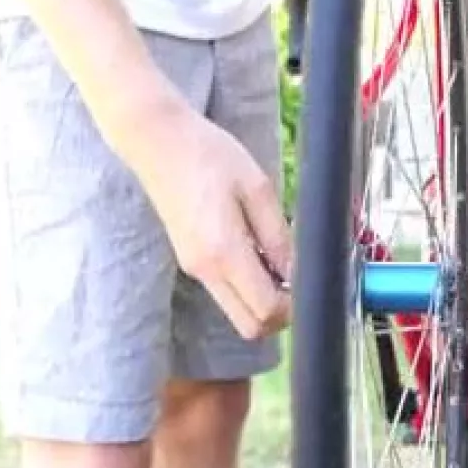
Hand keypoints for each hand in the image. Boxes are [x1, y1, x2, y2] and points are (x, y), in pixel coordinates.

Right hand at [137, 104, 292, 339]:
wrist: (157, 141)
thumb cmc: (208, 155)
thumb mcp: (257, 187)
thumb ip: (279, 235)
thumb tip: (298, 272)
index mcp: (223, 252)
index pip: (265, 311)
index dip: (294, 307)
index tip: (309, 281)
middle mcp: (205, 270)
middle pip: (250, 325)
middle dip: (280, 313)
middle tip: (298, 279)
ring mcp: (194, 269)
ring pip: (238, 311)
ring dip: (263, 298)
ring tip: (278, 257)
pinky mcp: (191, 261)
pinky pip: (226, 290)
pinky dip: (247, 284)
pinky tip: (258, 250)